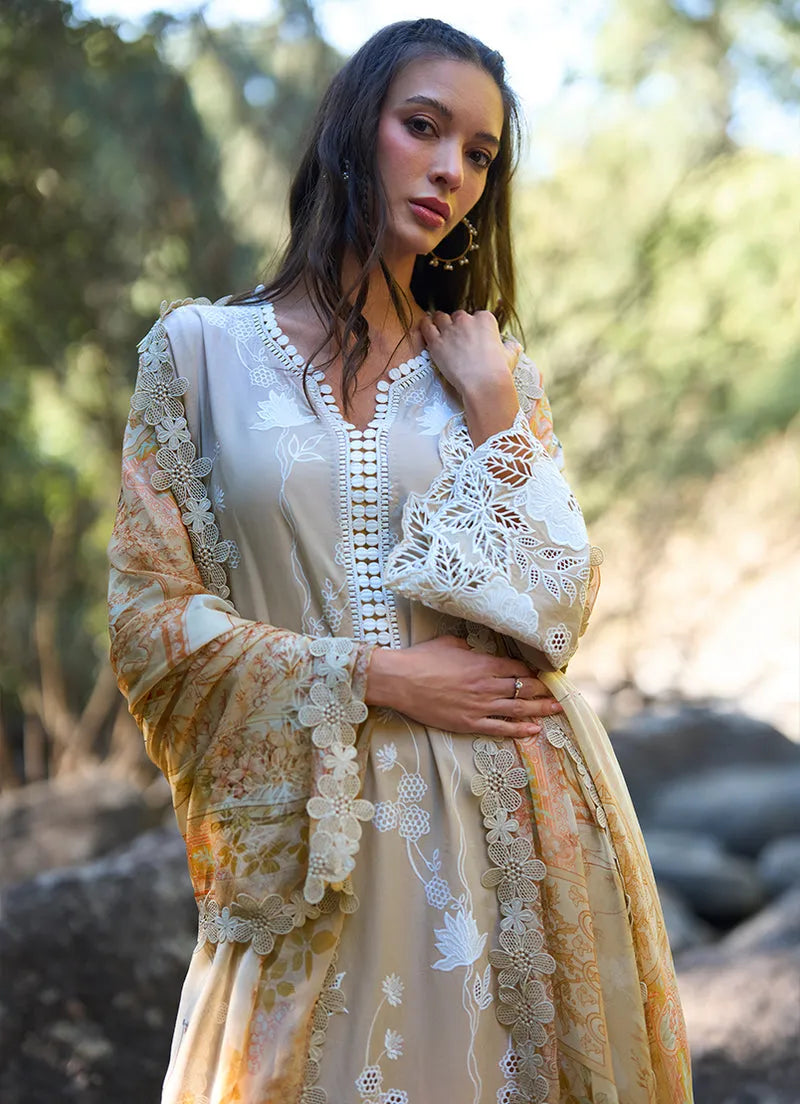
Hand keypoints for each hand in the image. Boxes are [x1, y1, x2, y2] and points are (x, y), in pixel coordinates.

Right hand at [366, 635, 562, 739]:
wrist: (400, 681)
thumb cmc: (421, 658)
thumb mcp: (450, 644)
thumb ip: (471, 648)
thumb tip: (480, 650)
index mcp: (483, 663)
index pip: (518, 667)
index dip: (534, 671)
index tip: (545, 673)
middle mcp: (486, 685)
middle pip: (524, 688)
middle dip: (544, 690)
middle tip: (561, 692)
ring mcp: (479, 706)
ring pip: (518, 709)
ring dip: (540, 709)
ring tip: (557, 709)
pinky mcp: (468, 723)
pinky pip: (500, 728)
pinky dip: (519, 730)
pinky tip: (534, 730)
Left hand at [420, 311, 520, 445]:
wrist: (484, 384)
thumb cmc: (498, 371)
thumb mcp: (510, 355)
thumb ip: (510, 347)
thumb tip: (514, 346)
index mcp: (485, 319)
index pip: (476, 316)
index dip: (473, 327)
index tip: (472, 336)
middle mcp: (467, 320)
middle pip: (458, 316)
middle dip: (457, 325)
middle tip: (457, 338)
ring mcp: (450, 330)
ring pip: (441, 317)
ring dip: (440, 322)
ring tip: (439, 330)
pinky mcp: (437, 342)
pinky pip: (426, 327)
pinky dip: (426, 326)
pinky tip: (426, 326)